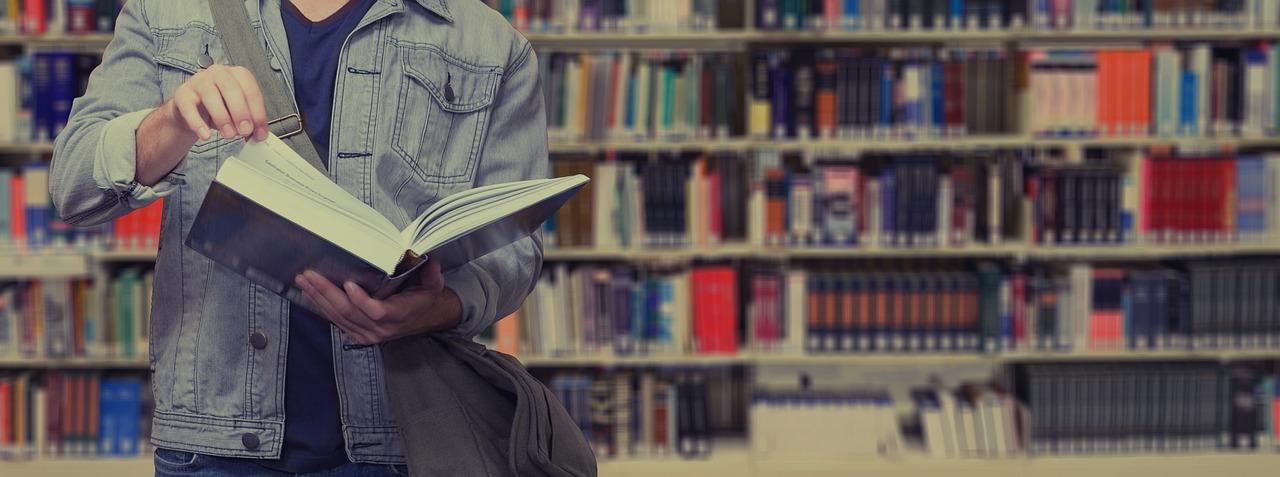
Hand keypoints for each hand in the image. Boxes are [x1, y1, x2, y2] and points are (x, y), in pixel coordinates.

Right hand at [166, 64, 268, 142]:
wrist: (193, 109)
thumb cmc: (220, 107)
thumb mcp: (238, 113)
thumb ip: (250, 122)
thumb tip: (259, 136)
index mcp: (238, 75)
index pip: (251, 90)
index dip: (258, 113)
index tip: (260, 132)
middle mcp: (219, 73)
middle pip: (231, 88)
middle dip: (241, 112)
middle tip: (245, 131)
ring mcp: (199, 81)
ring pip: (210, 94)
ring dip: (222, 117)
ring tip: (229, 134)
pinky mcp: (183, 94)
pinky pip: (189, 107)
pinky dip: (198, 123)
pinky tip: (206, 135)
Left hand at [294, 259, 461, 344]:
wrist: (422, 319)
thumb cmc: (423, 299)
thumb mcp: (433, 285)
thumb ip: (431, 274)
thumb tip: (430, 260)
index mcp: (398, 315)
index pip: (377, 311)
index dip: (361, 300)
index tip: (348, 284)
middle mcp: (380, 329)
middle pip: (349, 312)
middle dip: (326, 293)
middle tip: (310, 276)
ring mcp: (367, 334)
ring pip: (338, 317)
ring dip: (319, 298)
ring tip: (304, 281)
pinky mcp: (358, 334)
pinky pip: (336, 321)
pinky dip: (322, 307)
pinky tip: (310, 293)